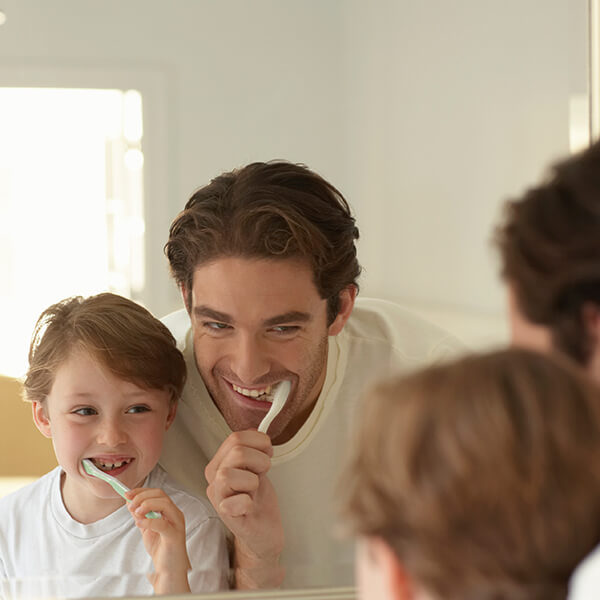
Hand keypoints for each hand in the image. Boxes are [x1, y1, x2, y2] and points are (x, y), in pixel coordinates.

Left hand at [127, 487, 190, 593]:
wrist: (168, 571)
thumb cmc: (161, 551)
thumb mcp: (147, 530)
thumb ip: (140, 516)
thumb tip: (130, 502)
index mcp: (170, 512)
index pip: (157, 493)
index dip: (141, 491)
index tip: (127, 493)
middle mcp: (175, 515)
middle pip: (161, 495)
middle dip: (142, 496)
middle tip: (130, 503)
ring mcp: (177, 524)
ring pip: (164, 504)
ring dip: (147, 505)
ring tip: (136, 512)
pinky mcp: (174, 536)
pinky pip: (162, 524)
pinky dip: (149, 521)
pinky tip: (139, 523)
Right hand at [205, 430, 284, 588]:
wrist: (263, 531)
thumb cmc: (259, 500)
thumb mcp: (257, 468)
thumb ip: (253, 449)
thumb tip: (256, 431)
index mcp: (220, 463)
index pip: (235, 438)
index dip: (258, 442)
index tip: (267, 452)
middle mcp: (214, 478)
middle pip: (236, 451)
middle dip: (260, 460)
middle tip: (263, 473)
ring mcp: (217, 497)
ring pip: (231, 473)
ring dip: (254, 480)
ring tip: (254, 490)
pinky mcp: (225, 516)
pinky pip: (239, 500)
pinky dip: (250, 501)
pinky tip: (251, 506)